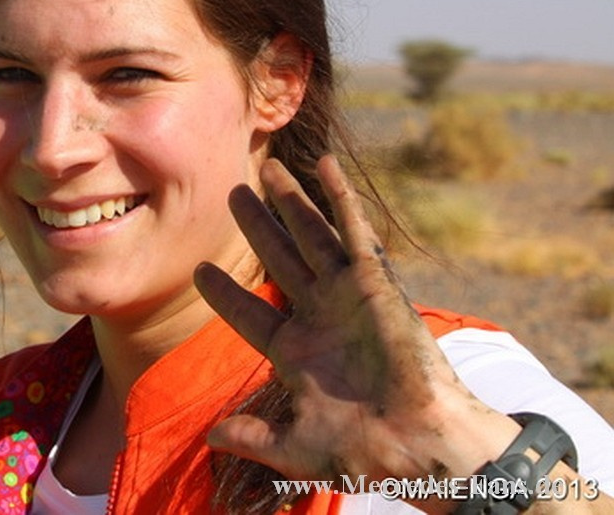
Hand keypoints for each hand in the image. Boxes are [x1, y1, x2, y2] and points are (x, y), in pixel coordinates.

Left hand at [194, 155, 518, 489]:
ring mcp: (346, 296)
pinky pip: (354, 232)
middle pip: (277, 258)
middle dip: (256, 225)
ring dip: (290, 201)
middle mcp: (319, 315)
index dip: (225, 292)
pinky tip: (325, 165)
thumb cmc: (364, 453)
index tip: (199, 269)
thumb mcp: (295, 446)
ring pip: (310, 236)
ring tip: (265, 168)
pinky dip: (340, 197)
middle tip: (231, 193)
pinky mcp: (375, 283)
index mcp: (297, 351)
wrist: (418, 447)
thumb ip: (253, 436)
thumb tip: (211, 438)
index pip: (249, 313)